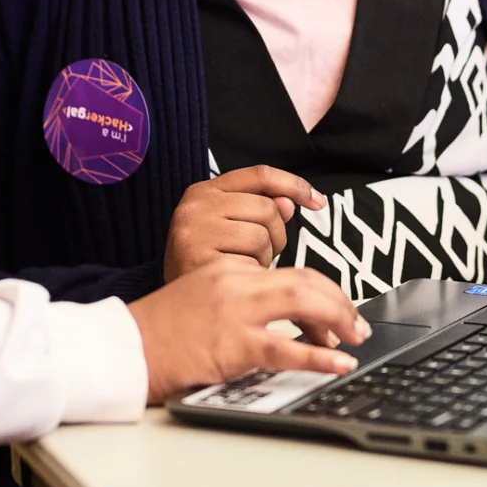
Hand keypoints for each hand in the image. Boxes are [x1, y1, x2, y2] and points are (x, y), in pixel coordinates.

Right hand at [128, 260, 369, 403]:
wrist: (124, 349)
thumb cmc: (159, 332)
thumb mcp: (201, 298)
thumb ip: (237, 299)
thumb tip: (278, 319)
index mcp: (229, 271)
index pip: (290, 271)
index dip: (323, 291)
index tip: (336, 312)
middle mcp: (235, 284)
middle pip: (306, 281)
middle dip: (340, 302)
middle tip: (356, 324)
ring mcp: (235, 313)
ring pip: (303, 302)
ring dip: (338, 320)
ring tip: (354, 338)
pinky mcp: (232, 345)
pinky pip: (286, 348)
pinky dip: (319, 356)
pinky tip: (337, 363)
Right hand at [163, 166, 326, 280]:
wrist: (169, 312)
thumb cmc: (205, 266)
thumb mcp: (229, 229)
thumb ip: (260, 211)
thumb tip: (290, 203)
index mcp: (205, 191)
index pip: (260, 175)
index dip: (294, 185)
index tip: (317, 201)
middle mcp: (196, 206)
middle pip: (268, 209)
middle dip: (276, 237)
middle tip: (258, 256)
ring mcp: (194, 231)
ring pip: (263, 236)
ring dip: (264, 259)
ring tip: (242, 269)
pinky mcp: (198, 259)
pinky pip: (251, 262)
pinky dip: (252, 275)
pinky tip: (235, 281)